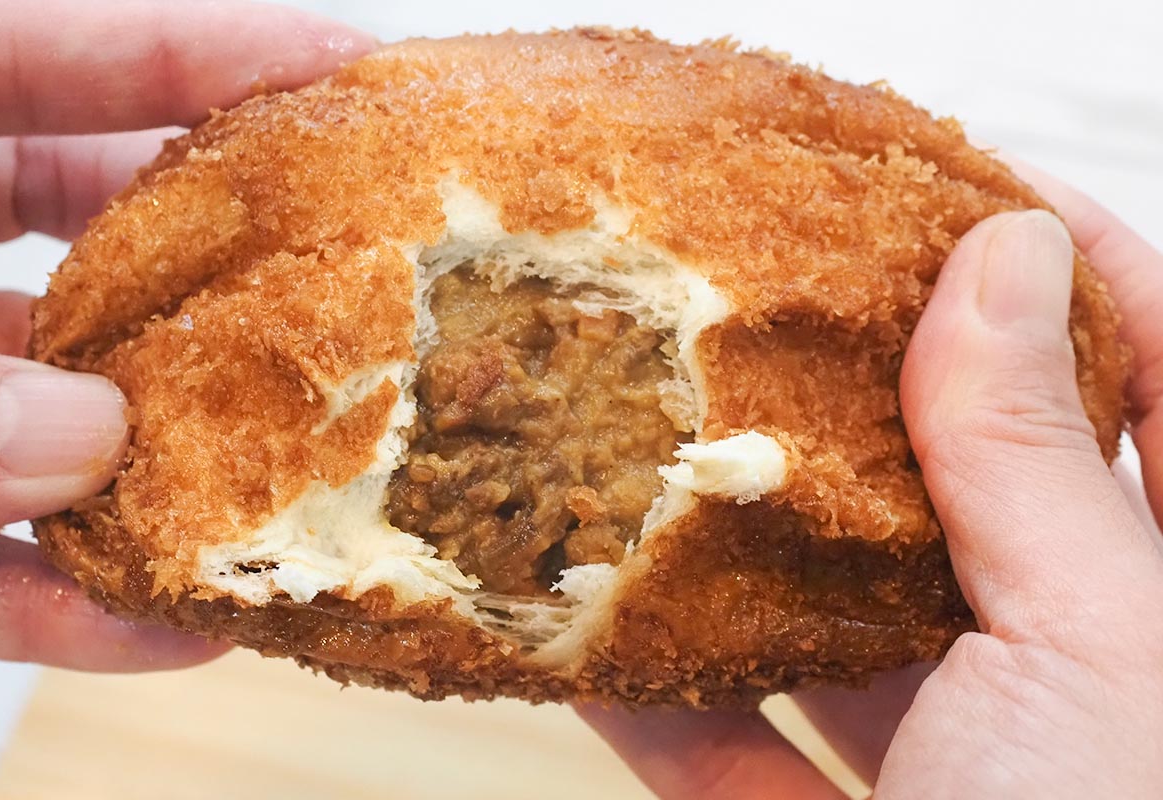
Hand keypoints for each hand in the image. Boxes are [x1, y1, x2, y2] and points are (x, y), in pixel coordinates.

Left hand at [0, 0, 374, 669]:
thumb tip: (90, 442)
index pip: (47, 54)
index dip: (201, 52)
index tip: (350, 77)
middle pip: (86, 235)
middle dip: (223, 269)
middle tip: (359, 287)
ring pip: (50, 413)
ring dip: (169, 461)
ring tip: (305, 485)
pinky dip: (65, 597)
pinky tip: (167, 630)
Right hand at [580, 167, 1162, 796]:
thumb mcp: (1096, 645)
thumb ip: (1036, 464)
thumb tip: (1006, 259)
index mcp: (1154, 604)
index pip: (1153, 384)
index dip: (1083, 273)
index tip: (969, 192)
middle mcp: (1049, 667)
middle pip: (961, 484)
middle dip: (866, 389)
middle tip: (777, 295)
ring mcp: (938, 755)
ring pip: (824, 609)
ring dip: (729, 535)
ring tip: (653, 434)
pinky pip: (718, 739)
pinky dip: (644, 684)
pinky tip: (579, 618)